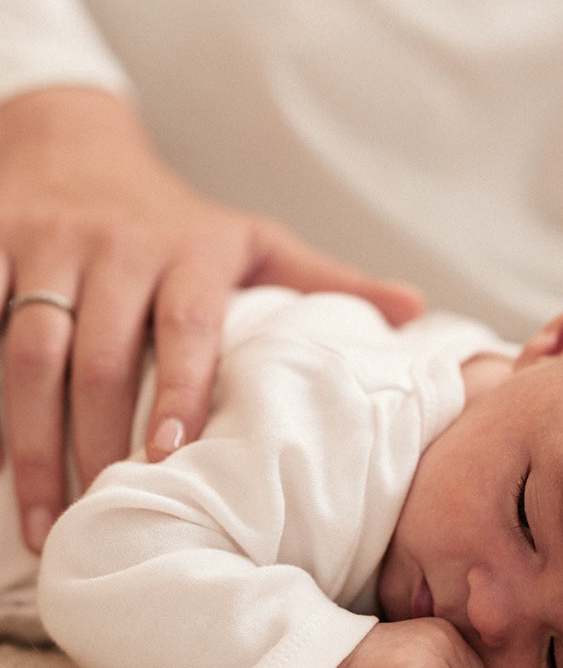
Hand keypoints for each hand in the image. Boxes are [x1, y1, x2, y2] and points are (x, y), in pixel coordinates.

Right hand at [0, 87, 424, 551]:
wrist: (77, 147)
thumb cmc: (181, 220)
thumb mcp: (256, 241)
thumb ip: (327, 281)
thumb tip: (417, 311)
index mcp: (190, 254)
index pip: (187, 330)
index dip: (179, 393)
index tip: (169, 461)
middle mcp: (115, 248)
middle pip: (99, 358)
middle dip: (95, 442)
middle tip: (102, 520)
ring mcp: (46, 248)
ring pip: (24, 352)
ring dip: (29, 440)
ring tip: (43, 521)